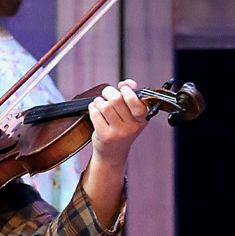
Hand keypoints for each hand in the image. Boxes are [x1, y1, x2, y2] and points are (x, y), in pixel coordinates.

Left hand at [82, 79, 148, 225]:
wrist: (113, 152)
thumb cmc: (122, 127)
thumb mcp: (132, 114)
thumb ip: (131, 95)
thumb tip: (128, 83)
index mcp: (142, 118)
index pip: (137, 101)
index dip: (127, 90)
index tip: (122, 88)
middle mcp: (132, 126)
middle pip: (117, 99)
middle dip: (108, 92)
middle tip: (106, 93)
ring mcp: (118, 132)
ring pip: (104, 106)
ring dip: (99, 101)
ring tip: (100, 104)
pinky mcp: (105, 136)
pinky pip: (95, 114)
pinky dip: (92, 108)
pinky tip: (95, 111)